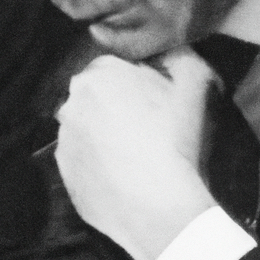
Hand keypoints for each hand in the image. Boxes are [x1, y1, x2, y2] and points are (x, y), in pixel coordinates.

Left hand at [55, 47, 216, 259]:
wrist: (159, 208)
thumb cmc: (177, 141)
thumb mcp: (196, 83)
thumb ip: (181, 55)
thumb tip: (169, 51)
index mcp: (97, 75)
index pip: (114, 67)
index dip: (137, 83)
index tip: (156, 102)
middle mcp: (71, 104)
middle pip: (96, 97)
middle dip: (116, 106)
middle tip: (147, 128)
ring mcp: (64, 141)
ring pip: (86, 129)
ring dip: (104, 135)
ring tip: (135, 156)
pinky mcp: (64, 175)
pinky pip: (82, 161)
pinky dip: (98, 164)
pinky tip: (122, 176)